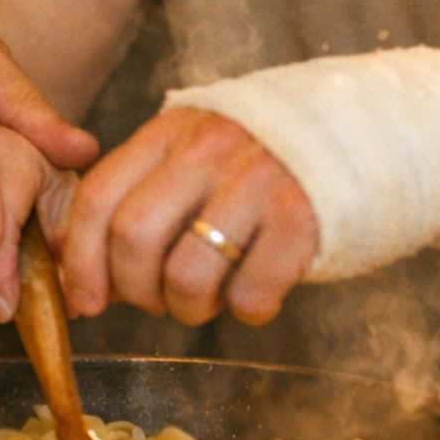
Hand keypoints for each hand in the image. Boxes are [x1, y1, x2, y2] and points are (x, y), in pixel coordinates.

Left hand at [56, 107, 318, 326]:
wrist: (365, 136)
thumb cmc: (264, 164)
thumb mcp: (197, 156)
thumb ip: (140, 196)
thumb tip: (74, 271)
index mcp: (174, 130)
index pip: (100, 195)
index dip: (80, 259)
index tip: (86, 299)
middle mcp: (211, 148)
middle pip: (133, 236)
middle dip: (134, 289)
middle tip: (158, 300)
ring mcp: (257, 180)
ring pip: (185, 275)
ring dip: (188, 308)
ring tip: (209, 298)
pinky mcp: (301, 218)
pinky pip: (250, 294)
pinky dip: (248, 309)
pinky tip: (258, 288)